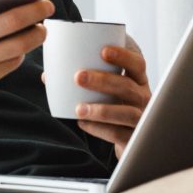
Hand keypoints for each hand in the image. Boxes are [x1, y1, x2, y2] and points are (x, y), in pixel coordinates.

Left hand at [72, 38, 150, 159]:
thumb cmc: (115, 109)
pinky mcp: (133, 139)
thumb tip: (48, 75)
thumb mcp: (109, 93)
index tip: (103, 51)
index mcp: (138, 82)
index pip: (137, 65)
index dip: (123, 56)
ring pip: (126, 113)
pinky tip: (82, 124)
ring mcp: (141, 120)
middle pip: (128, 87)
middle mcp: (143, 99)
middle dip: (103, 81)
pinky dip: (98, 128)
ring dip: (101, 110)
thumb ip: (87, 81)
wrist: (129, 140)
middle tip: (78, 77)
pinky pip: (117, 134)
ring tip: (78, 108)